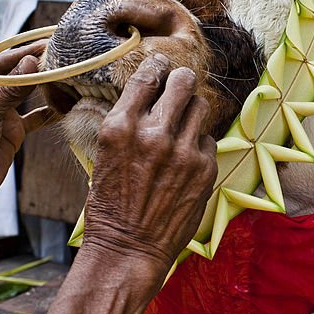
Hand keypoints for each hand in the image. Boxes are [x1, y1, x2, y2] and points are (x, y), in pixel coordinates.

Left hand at [0, 40, 55, 208]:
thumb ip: (9, 91)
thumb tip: (31, 62)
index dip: (20, 55)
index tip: (43, 45)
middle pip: (12, 76)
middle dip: (35, 67)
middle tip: (60, 55)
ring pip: (25, 94)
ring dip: (44, 87)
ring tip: (66, 74)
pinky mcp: (11, 131)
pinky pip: (34, 118)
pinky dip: (49, 112)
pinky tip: (65, 105)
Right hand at [83, 54, 217, 268]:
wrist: (128, 248)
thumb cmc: (110, 203)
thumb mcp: (105, 154)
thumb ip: (128, 122)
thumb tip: (149, 95)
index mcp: (120, 127)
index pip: (146, 76)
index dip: (156, 66)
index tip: (160, 65)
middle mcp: (153, 134)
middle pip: (182, 82)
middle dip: (181, 80)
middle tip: (180, 84)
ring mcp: (182, 151)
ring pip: (200, 106)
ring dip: (191, 111)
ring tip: (183, 124)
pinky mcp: (204, 169)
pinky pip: (208, 140)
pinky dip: (198, 145)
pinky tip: (186, 159)